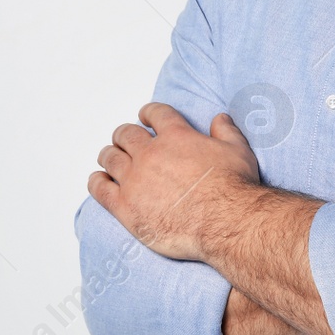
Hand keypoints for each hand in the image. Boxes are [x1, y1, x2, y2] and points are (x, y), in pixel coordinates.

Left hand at [88, 104, 259, 261]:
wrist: (223, 221)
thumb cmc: (233, 187)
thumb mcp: (237, 151)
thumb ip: (226, 132)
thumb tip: (220, 119)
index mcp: (176, 136)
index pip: (156, 115)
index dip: (149, 113)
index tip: (145, 116)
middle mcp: (150, 154)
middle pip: (126, 135)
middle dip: (124, 134)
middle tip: (123, 138)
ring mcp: (135, 179)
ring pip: (110, 158)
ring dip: (108, 154)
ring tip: (108, 156)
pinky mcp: (125, 206)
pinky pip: (100, 189)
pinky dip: (96, 181)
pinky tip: (98, 179)